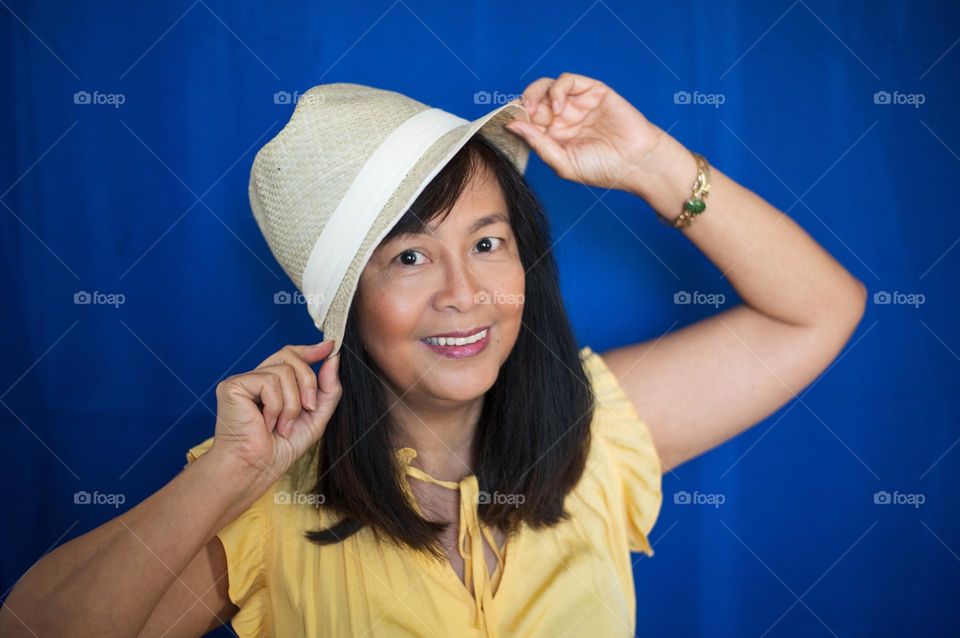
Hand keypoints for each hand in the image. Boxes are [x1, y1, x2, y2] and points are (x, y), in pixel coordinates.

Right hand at [211, 340, 341, 480]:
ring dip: (292, 404)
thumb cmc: (281, 448)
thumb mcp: (316, 416)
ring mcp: (243, 381)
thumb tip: (333, 357)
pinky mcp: (233, 386)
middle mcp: (256, 378)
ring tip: (282, 426)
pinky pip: (268, 382)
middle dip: (308, 382)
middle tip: (309, 408)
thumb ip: (327, 388)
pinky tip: (266, 424)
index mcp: (273, 384)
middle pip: (290, 356)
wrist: (258, 468)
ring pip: (284, 372)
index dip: (310, 350)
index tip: (330, 347)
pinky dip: (276, 407)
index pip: (290, 355)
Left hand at [505, 72, 668, 190]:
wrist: (636, 162)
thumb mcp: (562, 163)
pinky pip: (567, 80)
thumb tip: (512, 125)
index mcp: (554, 137)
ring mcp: (577, 103)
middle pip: (533, 100)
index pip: (527, 120)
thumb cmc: (602, 169)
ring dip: (536, 94)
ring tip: (537, 110)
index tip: (509, 124)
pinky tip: (558, 107)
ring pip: (546, 86)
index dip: (516, 118)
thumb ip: (537, 143)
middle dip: (523, 104)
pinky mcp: (592, 91)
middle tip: (523, 114)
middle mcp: (563, 118)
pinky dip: (556, 89)